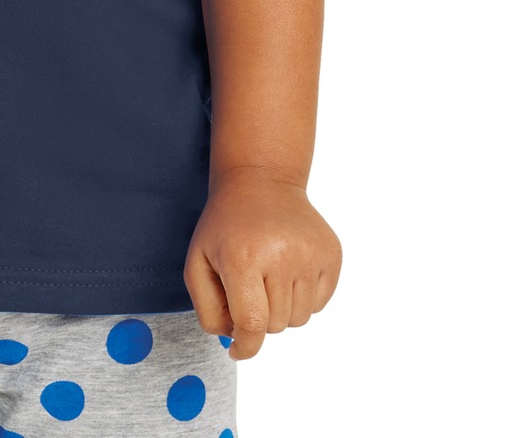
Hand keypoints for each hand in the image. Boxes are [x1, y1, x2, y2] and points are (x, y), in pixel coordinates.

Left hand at [183, 167, 342, 360]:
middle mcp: (281, 255)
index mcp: (243, 257)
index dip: (245, 346)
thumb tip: (235, 339)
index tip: (238, 349)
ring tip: (269, 274)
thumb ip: (207, 309)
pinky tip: (288, 268)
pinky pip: (318, 303)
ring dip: (282, 308)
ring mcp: (311, 253)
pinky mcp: (331, 253)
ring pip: (299, 319)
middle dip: (259, 316)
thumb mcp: (198, 261)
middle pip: (275, 325)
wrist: (262, 180)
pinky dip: (302, 297)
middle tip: (250, 285)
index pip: (252, 325)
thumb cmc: (225, 226)